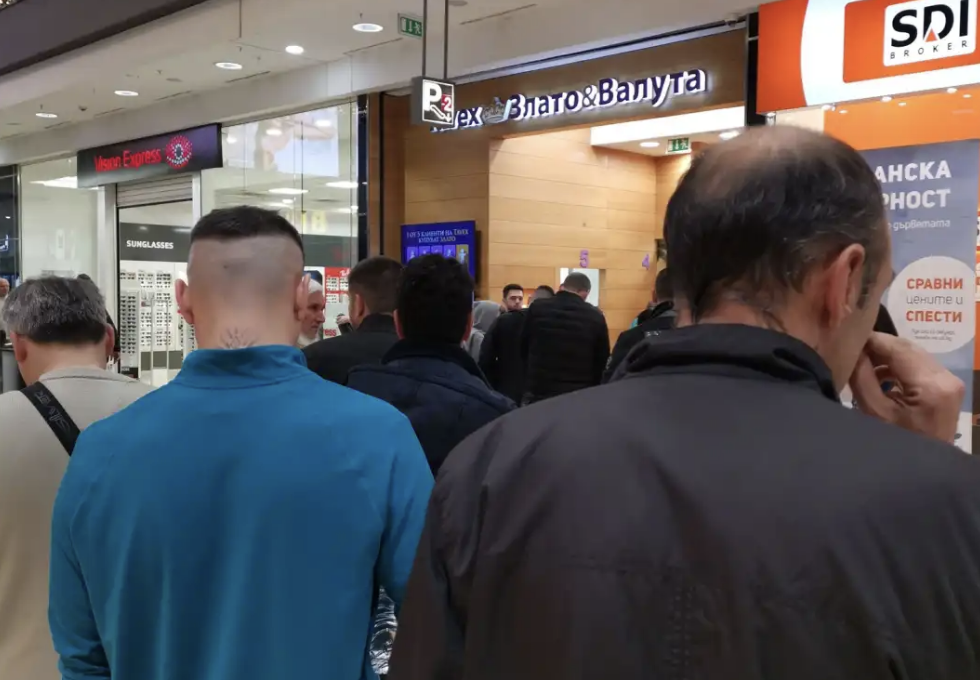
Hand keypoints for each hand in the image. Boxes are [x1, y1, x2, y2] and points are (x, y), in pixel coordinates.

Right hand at [849, 332, 963, 442]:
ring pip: (914, 354)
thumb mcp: (873, 411)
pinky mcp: (948, 388)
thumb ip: (862, 376)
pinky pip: (921, 366)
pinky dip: (900, 366)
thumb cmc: (894, 447)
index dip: (871, 340)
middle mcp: (947, 378)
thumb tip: (855, 349)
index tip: (847, 337)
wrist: (922, 472)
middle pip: (908, 348)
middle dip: (879, 346)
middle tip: (852, 348)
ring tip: (863, 363)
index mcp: (930, 386)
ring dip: (888, 356)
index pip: (897, 348)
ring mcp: (951, 382)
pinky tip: (881, 375)